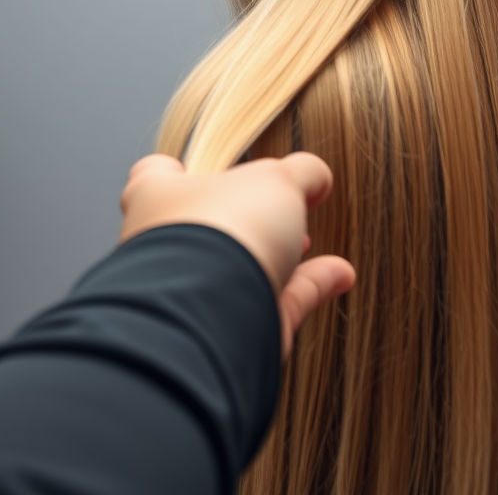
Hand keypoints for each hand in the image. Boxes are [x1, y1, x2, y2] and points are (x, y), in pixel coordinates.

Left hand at [119, 152, 355, 356]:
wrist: (213, 317)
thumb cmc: (220, 232)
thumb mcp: (276, 179)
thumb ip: (300, 173)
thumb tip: (316, 177)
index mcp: (156, 197)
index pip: (159, 173)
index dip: (188, 168)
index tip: (221, 166)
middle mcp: (165, 248)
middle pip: (208, 225)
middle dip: (250, 219)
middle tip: (282, 207)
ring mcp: (193, 295)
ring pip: (241, 270)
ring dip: (284, 257)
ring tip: (315, 243)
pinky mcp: (226, 333)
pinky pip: (273, 304)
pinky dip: (309, 287)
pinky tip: (341, 275)